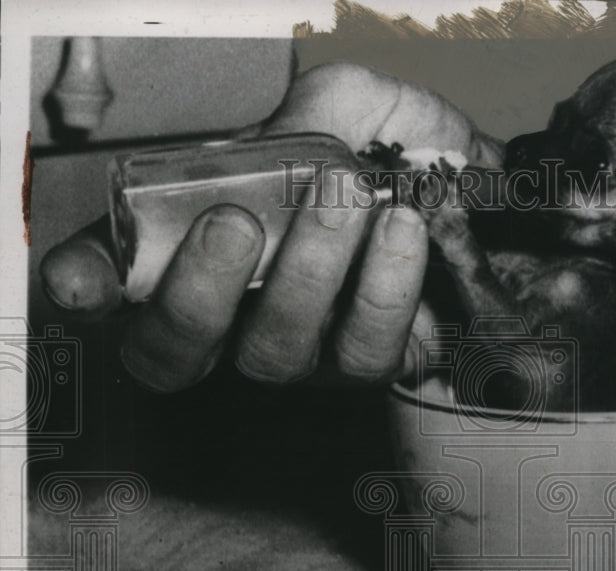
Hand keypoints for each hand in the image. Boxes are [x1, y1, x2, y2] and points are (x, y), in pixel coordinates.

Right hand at [40, 62, 502, 391]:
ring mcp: (304, 351)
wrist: (480, 181)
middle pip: (175, 354)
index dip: (87, 290)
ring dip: (305, 276)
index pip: (119, 287)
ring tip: (345, 199)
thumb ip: (291, 129)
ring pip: (274, 355)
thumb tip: (270, 164)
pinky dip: (382, 288)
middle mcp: (239, 314)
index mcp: (203, 249)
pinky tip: (401, 229)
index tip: (84, 278)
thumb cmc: (393, 148)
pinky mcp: (371, 365)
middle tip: (235, 224)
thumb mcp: (337, 108)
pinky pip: (364, 353)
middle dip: (196, 294)